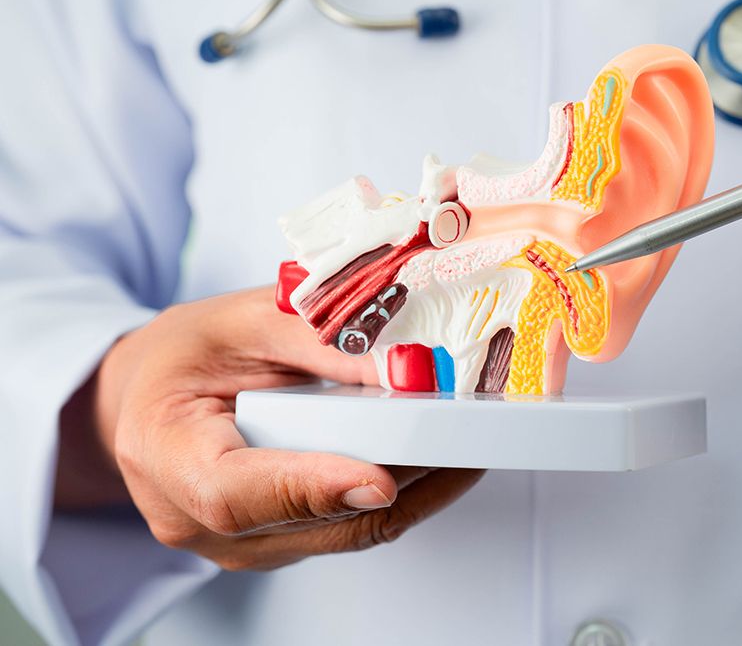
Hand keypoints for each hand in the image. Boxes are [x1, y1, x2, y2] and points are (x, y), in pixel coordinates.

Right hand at [59, 287, 483, 570]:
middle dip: (396, 474)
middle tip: (463, 430)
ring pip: (345, 530)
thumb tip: (409, 364)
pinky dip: (399, 492)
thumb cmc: (187, 355)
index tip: (379, 477)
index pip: (237, 495)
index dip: (313, 489)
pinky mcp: (280, 544)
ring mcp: (240, 544)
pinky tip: (437, 453)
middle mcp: (196, 519)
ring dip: (413, 486)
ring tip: (467, 434)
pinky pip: (350, 527)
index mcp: (164, 452)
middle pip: (312, 518)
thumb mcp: (245, 318)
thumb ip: (323, 340)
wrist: (152, 395)